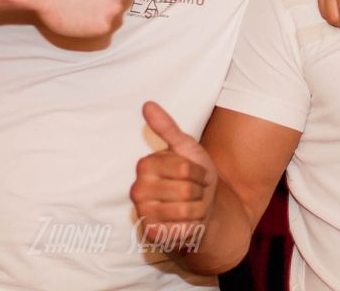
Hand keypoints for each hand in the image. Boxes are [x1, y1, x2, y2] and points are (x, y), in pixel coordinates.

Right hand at [131, 101, 216, 242]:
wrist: (202, 210)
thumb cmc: (194, 178)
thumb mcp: (187, 149)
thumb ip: (168, 127)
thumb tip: (148, 104)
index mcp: (145, 165)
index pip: (184, 168)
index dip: (198, 172)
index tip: (194, 174)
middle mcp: (137, 189)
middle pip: (185, 189)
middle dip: (199, 191)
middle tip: (193, 192)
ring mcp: (142, 213)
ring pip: (186, 209)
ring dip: (198, 208)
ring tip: (191, 206)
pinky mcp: (150, 234)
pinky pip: (181, 228)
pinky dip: (192, 225)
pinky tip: (185, 223)